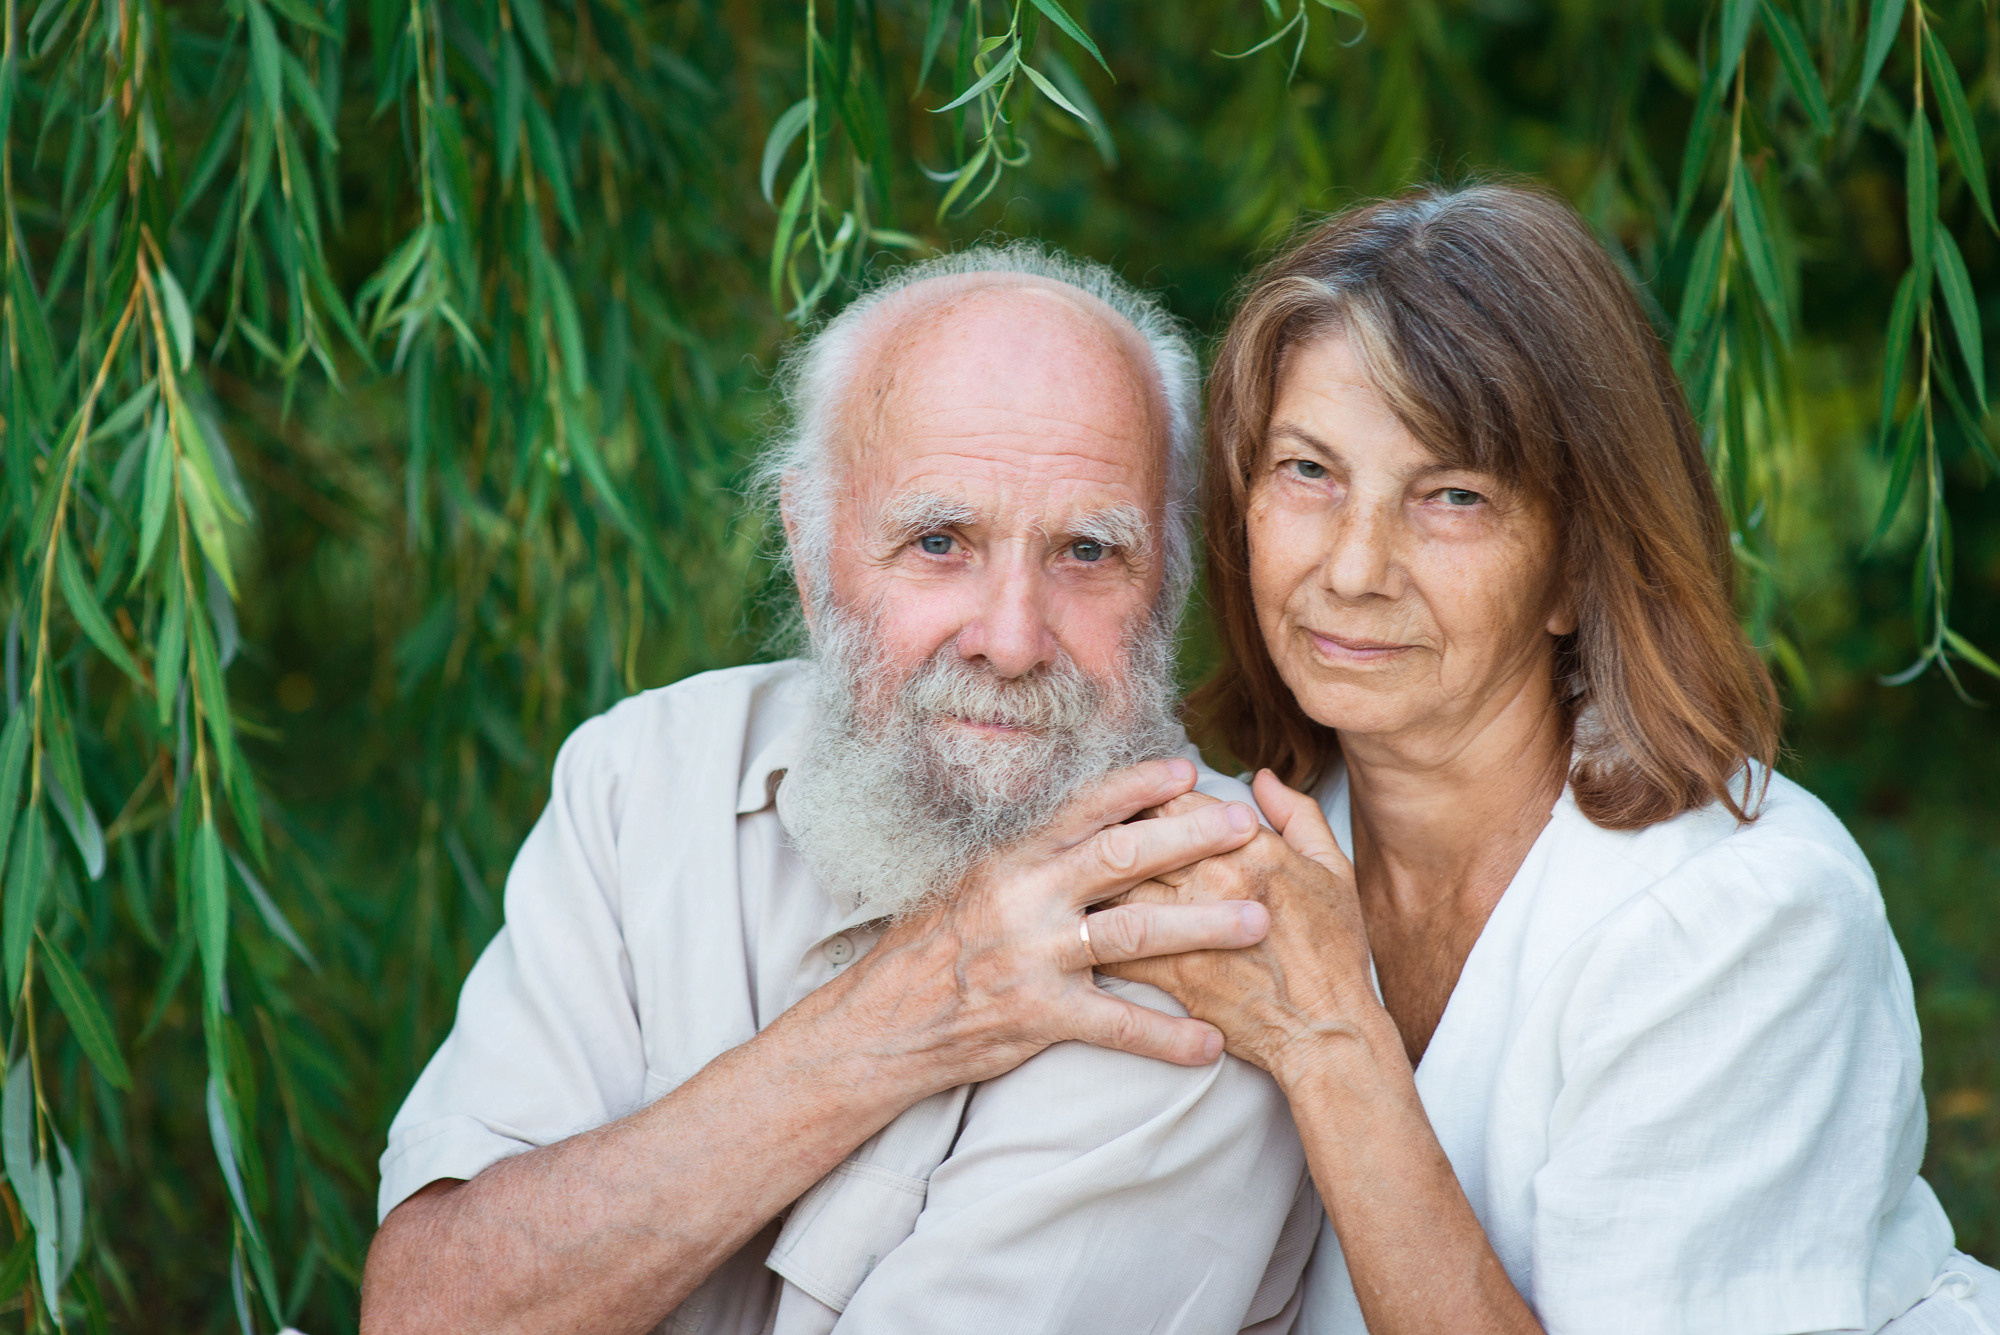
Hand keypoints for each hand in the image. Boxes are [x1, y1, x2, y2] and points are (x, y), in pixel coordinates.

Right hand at [802, 757, 1270, 1093]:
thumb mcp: (971, 882)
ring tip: (1256, 923)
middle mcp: (1025, 897)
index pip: (1084, 809)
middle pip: (1123, 857)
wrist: (880, 1023)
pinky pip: (1117, 1024)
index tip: (1188, 772)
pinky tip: (1213, 1042)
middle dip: (1191, 840)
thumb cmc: (931, 948)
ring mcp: (1033, 956)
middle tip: (1246, 831)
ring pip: (1135, 932)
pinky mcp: (1038, 1015)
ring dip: (1203, 928)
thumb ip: (1029, 857)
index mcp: (1012, 858)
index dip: (1139, 787)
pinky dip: (1168, 1036)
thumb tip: (1085, 823)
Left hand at [1103, 770, 1382, 1083]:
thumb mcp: (1333, 870)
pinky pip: (1115, 944)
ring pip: (1119, 886)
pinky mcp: (1172, 973)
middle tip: (1101, 842)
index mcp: (1253, 849)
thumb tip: (1262, 778)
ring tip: (1085, 882)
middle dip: (1115, 837)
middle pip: (1140, 838)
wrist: (1325, 1031)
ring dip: (1096, 882)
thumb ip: (1296, 814)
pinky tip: (1085, 932)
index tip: (1141, 810)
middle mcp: (1217, 880)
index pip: (1177, 804)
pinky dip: (1095, 934)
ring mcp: (1190, 928)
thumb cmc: (1334, 951)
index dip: (1151, 802)